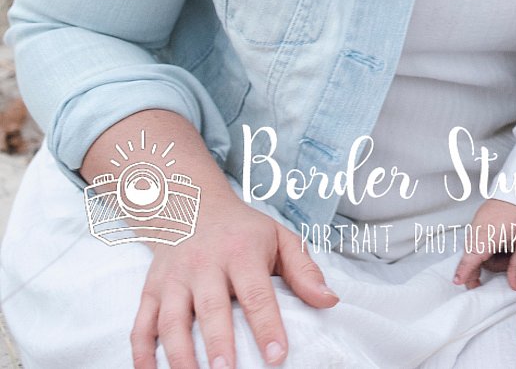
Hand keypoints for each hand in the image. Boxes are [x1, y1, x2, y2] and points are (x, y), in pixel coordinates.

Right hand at [131, 191, 337, 368]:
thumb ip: (305, 271)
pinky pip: (141, 325)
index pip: (256, 293)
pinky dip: (142, 353)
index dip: (266, 326)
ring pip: (171, 321)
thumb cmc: (243, 231)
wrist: (190, 206)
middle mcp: (203, 265)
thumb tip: (329, 301)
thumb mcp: (280, 239)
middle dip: (219, 343)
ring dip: (179, 354)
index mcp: (241, 253)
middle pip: (210, 308)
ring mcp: (173, 279)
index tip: (276, 356)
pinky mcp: (150, 291)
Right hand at [454, 200, 515, 290]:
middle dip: (490, 264)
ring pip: (478, 246)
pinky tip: (508, 236)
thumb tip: (514, 286)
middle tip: (511, 262)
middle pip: (475, 256)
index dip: (464, 274)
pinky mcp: (482, 215)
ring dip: (492, 252)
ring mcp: (478, 221)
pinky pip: (480, 235)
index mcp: (485, 238)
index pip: (469, 261)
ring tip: (514, 245)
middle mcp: (477, 229)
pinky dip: (491, 241)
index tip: (459, 282)